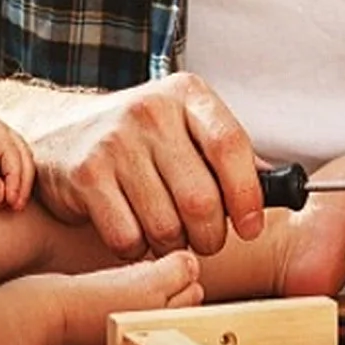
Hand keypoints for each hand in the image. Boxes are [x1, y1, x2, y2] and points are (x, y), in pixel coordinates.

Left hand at [0, 112, 34, 209]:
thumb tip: (3, 197)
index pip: (13, 153)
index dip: (16, 178)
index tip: (11, 202)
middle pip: (23, 154)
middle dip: (23, 181)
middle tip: (16, 207)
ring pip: (21, 159)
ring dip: (20, 181)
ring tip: (14, 205)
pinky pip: (10, 163)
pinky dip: (13, 179)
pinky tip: (8, 195)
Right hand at [31, 74, 264, 258]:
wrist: (60, 131)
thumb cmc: (138, 138)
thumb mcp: (184, 126)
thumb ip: (228, 155)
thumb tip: (284, 190)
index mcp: (186, 94)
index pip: (231, 145)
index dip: (248, 195)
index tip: (250, 226)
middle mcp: (151, 110)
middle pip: (202, 199)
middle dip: (210, 236)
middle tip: (204, 241)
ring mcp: (115, 141)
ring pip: (167, 226)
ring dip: (172, 246)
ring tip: (166, 233)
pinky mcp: (86, 175)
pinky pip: (129, 237)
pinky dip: (137, 250)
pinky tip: (134, 231)